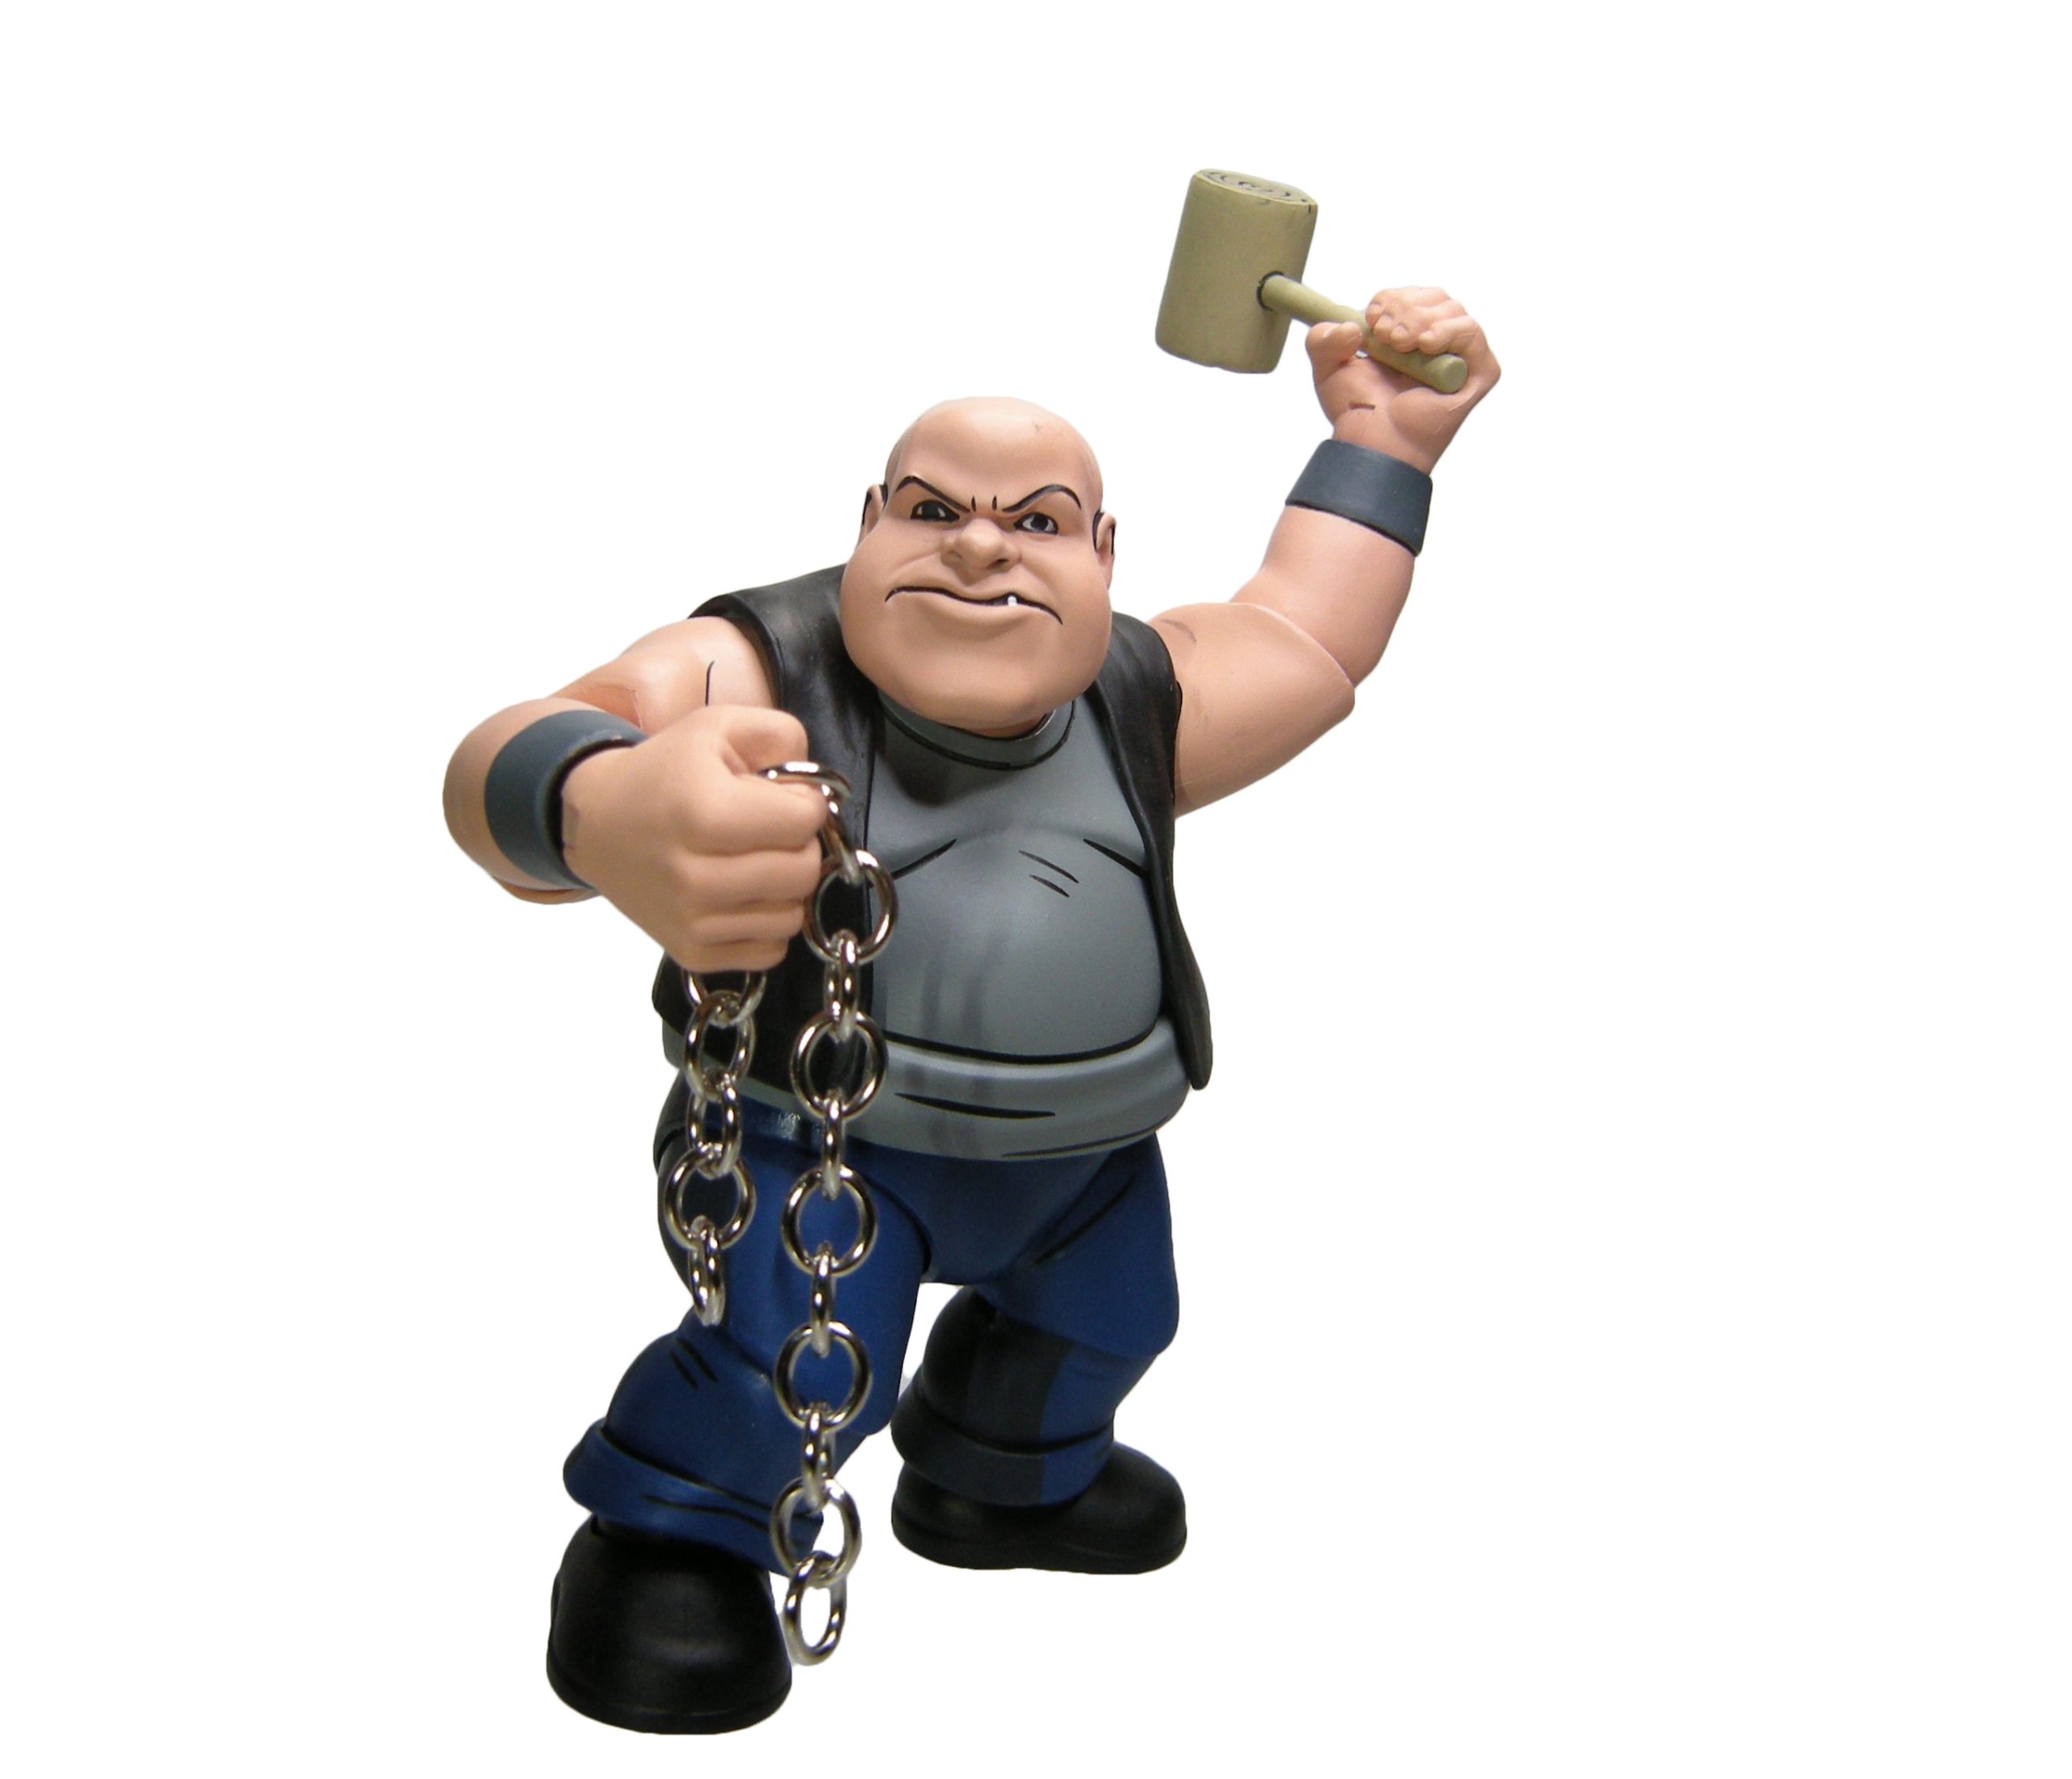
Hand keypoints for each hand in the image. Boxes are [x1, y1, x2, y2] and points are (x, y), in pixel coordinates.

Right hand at [559, 704, 828, 971]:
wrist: (596, 824)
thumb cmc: (665, 771)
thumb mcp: (719, 726)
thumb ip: (782, 736)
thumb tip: (821, 789)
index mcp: (704, 813)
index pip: (804, 821)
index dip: (805, 803)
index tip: (780, 797)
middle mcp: (696, 877)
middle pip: (803, 872)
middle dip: (799, 845)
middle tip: (770, 831)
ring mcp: (693, 922)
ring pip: (792, 917)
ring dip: (786, 888)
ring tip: (755, 861)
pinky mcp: (693, 953)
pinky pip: (771, 951)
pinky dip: (767, 923)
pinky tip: (743, 895)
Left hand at [1305, 288, 1499, 473]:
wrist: (1375, 442)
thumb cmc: (1358, 411)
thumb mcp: (1327, 367)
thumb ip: (1322, 339)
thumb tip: (1351, 327)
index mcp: (1408, 333)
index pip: (1411, 295)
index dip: (1392, 298)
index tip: (1372, 317)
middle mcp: (1437, 341)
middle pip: (1435, 296)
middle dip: (1406, 308)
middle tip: (1386, 335)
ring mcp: (1460, 357)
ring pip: (1453, 310)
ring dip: (1422, 320)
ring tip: (1403, 346)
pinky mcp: (1480, 372)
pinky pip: (1472, 333)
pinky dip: (1449, 331)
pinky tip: (1426, 344)